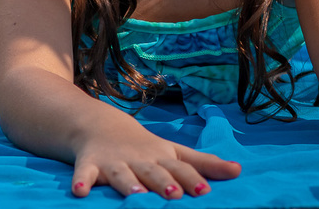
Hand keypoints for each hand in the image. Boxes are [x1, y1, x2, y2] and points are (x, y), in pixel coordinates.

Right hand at [70, 116, 239, 199]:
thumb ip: (204, 164)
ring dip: (128, 183)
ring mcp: (114, 162)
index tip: (204, 192)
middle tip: (175, 194)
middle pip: (152, 171)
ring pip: (121, 174)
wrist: (100, 124)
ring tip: (136, 194)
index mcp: (160, 157)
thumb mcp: (174, 152)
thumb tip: (239, 171)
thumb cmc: (145, 147)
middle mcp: (139, 159)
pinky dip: (82, 181)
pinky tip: (80, 192)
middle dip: (162, 182)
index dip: (192, 179)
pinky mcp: (90, 164)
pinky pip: (85, 173)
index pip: (179, 168)